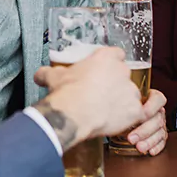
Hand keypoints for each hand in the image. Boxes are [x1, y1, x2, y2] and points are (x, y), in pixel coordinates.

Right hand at [32, 47, 164, 150]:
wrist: (74, 113)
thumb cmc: (66, 92)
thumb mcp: (54, 76)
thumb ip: (48, 72)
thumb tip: (39, 74)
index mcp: (106, 58)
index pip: (117, 54)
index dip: (111, 63)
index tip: (105, 72)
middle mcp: (122, 71)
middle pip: (125, 75)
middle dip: (116, 84)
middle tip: (102, 93)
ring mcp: (131, 91)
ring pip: (131, 95)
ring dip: (122, 101)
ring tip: (107, 110)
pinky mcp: (135, 110)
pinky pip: (136, 114)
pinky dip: (128, 118)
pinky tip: (115, 121)